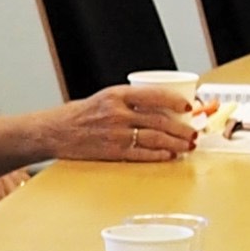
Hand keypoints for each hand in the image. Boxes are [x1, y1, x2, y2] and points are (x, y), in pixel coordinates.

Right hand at [40, 83, 199, 164]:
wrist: (55, 131)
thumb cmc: (81, 114)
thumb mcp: (105, 98)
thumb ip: (129, 101)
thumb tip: (161, 107)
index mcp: (117, 94)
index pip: (154, 95)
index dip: (175, 101)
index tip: (188, 107)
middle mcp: (117, 113)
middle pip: (159, 120)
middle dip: (181, 128)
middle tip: (194, 132)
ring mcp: (115, 134)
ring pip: (155, 138)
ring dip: (175, 143)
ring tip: (188, 145)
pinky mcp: (112, 151)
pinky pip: (142, 154)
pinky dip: (159, 155)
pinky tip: (170, 156)